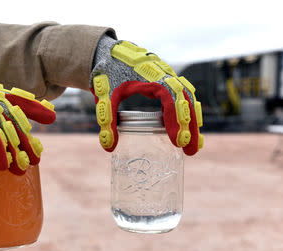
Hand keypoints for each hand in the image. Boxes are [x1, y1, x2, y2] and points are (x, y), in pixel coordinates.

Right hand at [0, 82, 55, 187]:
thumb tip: (3, 147)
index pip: (7, 97)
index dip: (30, 104)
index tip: (50, 115)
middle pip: (9, 112)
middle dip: (27, 135)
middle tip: (38, 155)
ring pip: (2, 124)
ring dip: (16, 148)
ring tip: (25, 167)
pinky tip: (3, 165)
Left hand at [90, 36, 202, 154]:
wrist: (107, 52)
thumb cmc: (107, 73)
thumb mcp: (105, 97)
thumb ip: (107, 121)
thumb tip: (109, 147)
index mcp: (151, 78)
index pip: (171, 100)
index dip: (177, 120)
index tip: (179, 141)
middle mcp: (164, 75)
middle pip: (185, 101)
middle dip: (190, 127)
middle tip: (191, 151)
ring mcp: (167, 76)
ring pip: (186, 98)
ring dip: (191, 120)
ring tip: (193, 144)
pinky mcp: (166, 79)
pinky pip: (181, 95)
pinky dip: (185, 111)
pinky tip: (184, 127)